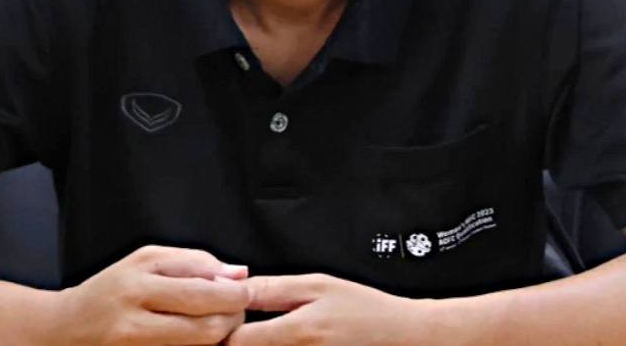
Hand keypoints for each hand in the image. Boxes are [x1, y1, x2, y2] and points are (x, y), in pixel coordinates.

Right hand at [46, 244, 250, 344]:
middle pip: (205, 328)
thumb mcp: (144, 260)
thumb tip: (237, 273)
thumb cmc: (110, 290)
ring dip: (220, 336)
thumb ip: (192, 262)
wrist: (64, 329)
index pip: (200, 292)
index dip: (233, 293)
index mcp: (137, 286)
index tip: (245, 289)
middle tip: (238, 309)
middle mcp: (134, 323)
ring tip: (219, 322)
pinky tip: (199, 336)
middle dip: (233, 318)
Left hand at [225, 273, 435, 345]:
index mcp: (298, 333)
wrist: (400, 336)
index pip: (236, 342)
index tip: (229, 313)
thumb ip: (274, 288)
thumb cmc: (364, 309)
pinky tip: (277, 341)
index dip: (225, 326)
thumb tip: (236, 287)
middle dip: (236, 339)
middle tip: (243, 323)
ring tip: (260, 331)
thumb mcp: (319, 285)